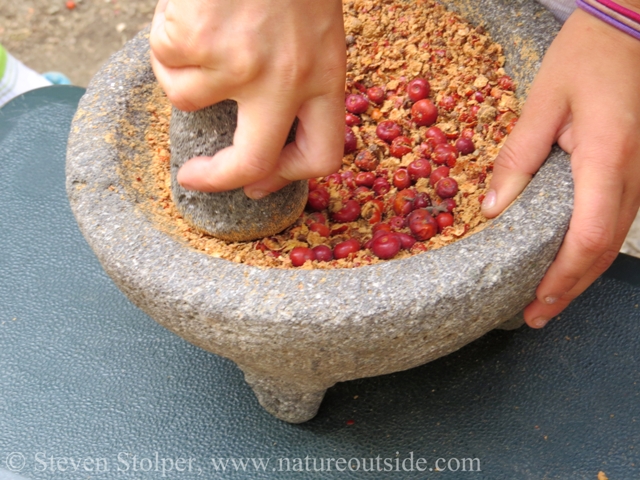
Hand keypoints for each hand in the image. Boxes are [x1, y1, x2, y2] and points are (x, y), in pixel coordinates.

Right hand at [150, 0, 345, 198]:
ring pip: (187, 100)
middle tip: (192, 178)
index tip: (257, 183)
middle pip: (253, 162)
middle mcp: (288, 78)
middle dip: (216, 179)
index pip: (322, 155)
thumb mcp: (315, 31)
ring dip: (182, 71)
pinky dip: (166, 41)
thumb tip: (262, 136)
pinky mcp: (199, 40)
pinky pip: (163, 60)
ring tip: (198, 28)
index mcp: (326, 75)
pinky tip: (189, 11)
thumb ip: (300, 82)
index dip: (286, 178)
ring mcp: (241, 61)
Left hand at [481, 8, 639, 327]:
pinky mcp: (636, 172)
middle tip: (535, 316)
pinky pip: (617, 222)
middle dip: (569, 289)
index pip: (590, 234)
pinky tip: (570, 265)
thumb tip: (493, 210)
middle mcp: (633, 173)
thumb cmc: (586, 57)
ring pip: (615, 241)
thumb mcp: (542, 103)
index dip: (563, 276)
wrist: (629, 30)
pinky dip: (592, 252)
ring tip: (548, 302)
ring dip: (581, 276)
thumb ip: (517, 159)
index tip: (535, 300)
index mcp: (607, 156)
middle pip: (604, 249)